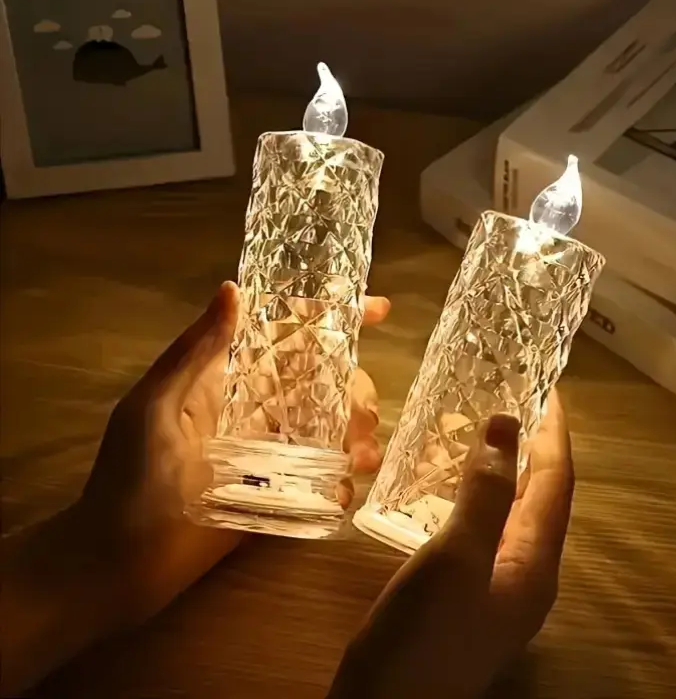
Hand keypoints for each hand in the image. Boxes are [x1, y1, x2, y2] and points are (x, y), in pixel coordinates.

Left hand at [79, 281, 389, 626]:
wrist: (120, 564)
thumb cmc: (130, 477)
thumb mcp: (154, 406)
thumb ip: (195, 351)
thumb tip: (233, 288)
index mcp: (230, 378)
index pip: (286, 337)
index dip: (332, 318)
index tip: (379, 310)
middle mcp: (258, 408)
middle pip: (326, 381)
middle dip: (357, 389)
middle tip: (361, 419)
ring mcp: (272, 452)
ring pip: (334, 426)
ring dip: (359, 432)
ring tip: (360, 458)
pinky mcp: (280, 495)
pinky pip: (324, 477)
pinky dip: (342, 479)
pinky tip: (343, 489)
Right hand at [328, 393, 572, 698]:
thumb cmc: (425, 634)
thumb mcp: (457, 556)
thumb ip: (485, 491)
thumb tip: (508, 421)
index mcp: (535, 563)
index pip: (556, 481)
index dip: (554, 432)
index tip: (549, 388)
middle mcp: (524, 573)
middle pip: (539, 496)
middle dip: (532, 446)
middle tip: (512, 398)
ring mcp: (493, 587)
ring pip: (509, 513)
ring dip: (502, 469)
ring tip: (482, 429)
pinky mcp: (463, 594)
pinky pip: (482, 529)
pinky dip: (474, 496)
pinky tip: (450, 485)